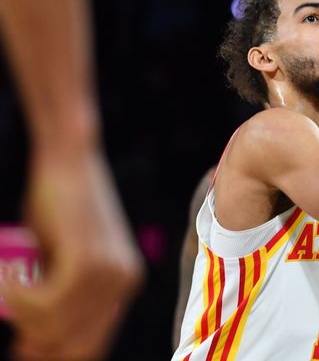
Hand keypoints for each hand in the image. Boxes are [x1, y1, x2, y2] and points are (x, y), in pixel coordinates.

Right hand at [0, 147, 143, 359]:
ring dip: (18, 313)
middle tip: (13, 336)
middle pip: (74, 346)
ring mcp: (110, 273)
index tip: (24, 348)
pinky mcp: (88, 261)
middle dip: (36, 344)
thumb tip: (35, 341)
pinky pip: (43, 303)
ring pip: (52, 327)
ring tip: (4, 285)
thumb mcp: (61, 259)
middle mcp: (125, 282)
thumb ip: (58, 296)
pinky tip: (6, 272)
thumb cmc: (58, 205)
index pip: (93, 344)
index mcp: (124, 284)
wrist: (68, 159)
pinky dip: (15, 294)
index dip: (55, 352)